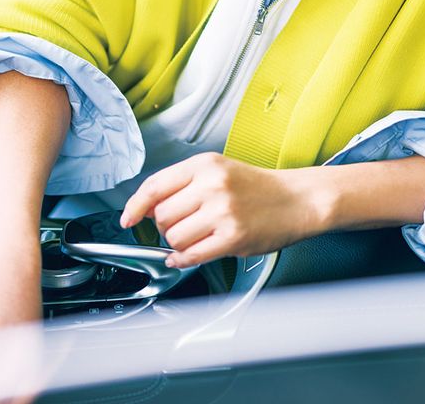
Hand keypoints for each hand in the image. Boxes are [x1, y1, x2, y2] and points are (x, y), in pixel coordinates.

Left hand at [120, 153, 328, 267]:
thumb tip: (148, 207)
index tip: (127, 218)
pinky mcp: (232, 237)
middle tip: (184, 226)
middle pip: (161, 216)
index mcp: (204, 164)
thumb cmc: (257, 188)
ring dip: (178, 243)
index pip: (155, 185)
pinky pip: (192, 255)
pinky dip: (182, 260)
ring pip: (174, 237)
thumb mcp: (219, 170)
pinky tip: (186, 256)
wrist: (297, 199)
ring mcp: (222, 211)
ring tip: (198, 236)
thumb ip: (185, 183)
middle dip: (165, 226)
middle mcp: (212, 184)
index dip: (135, 205)